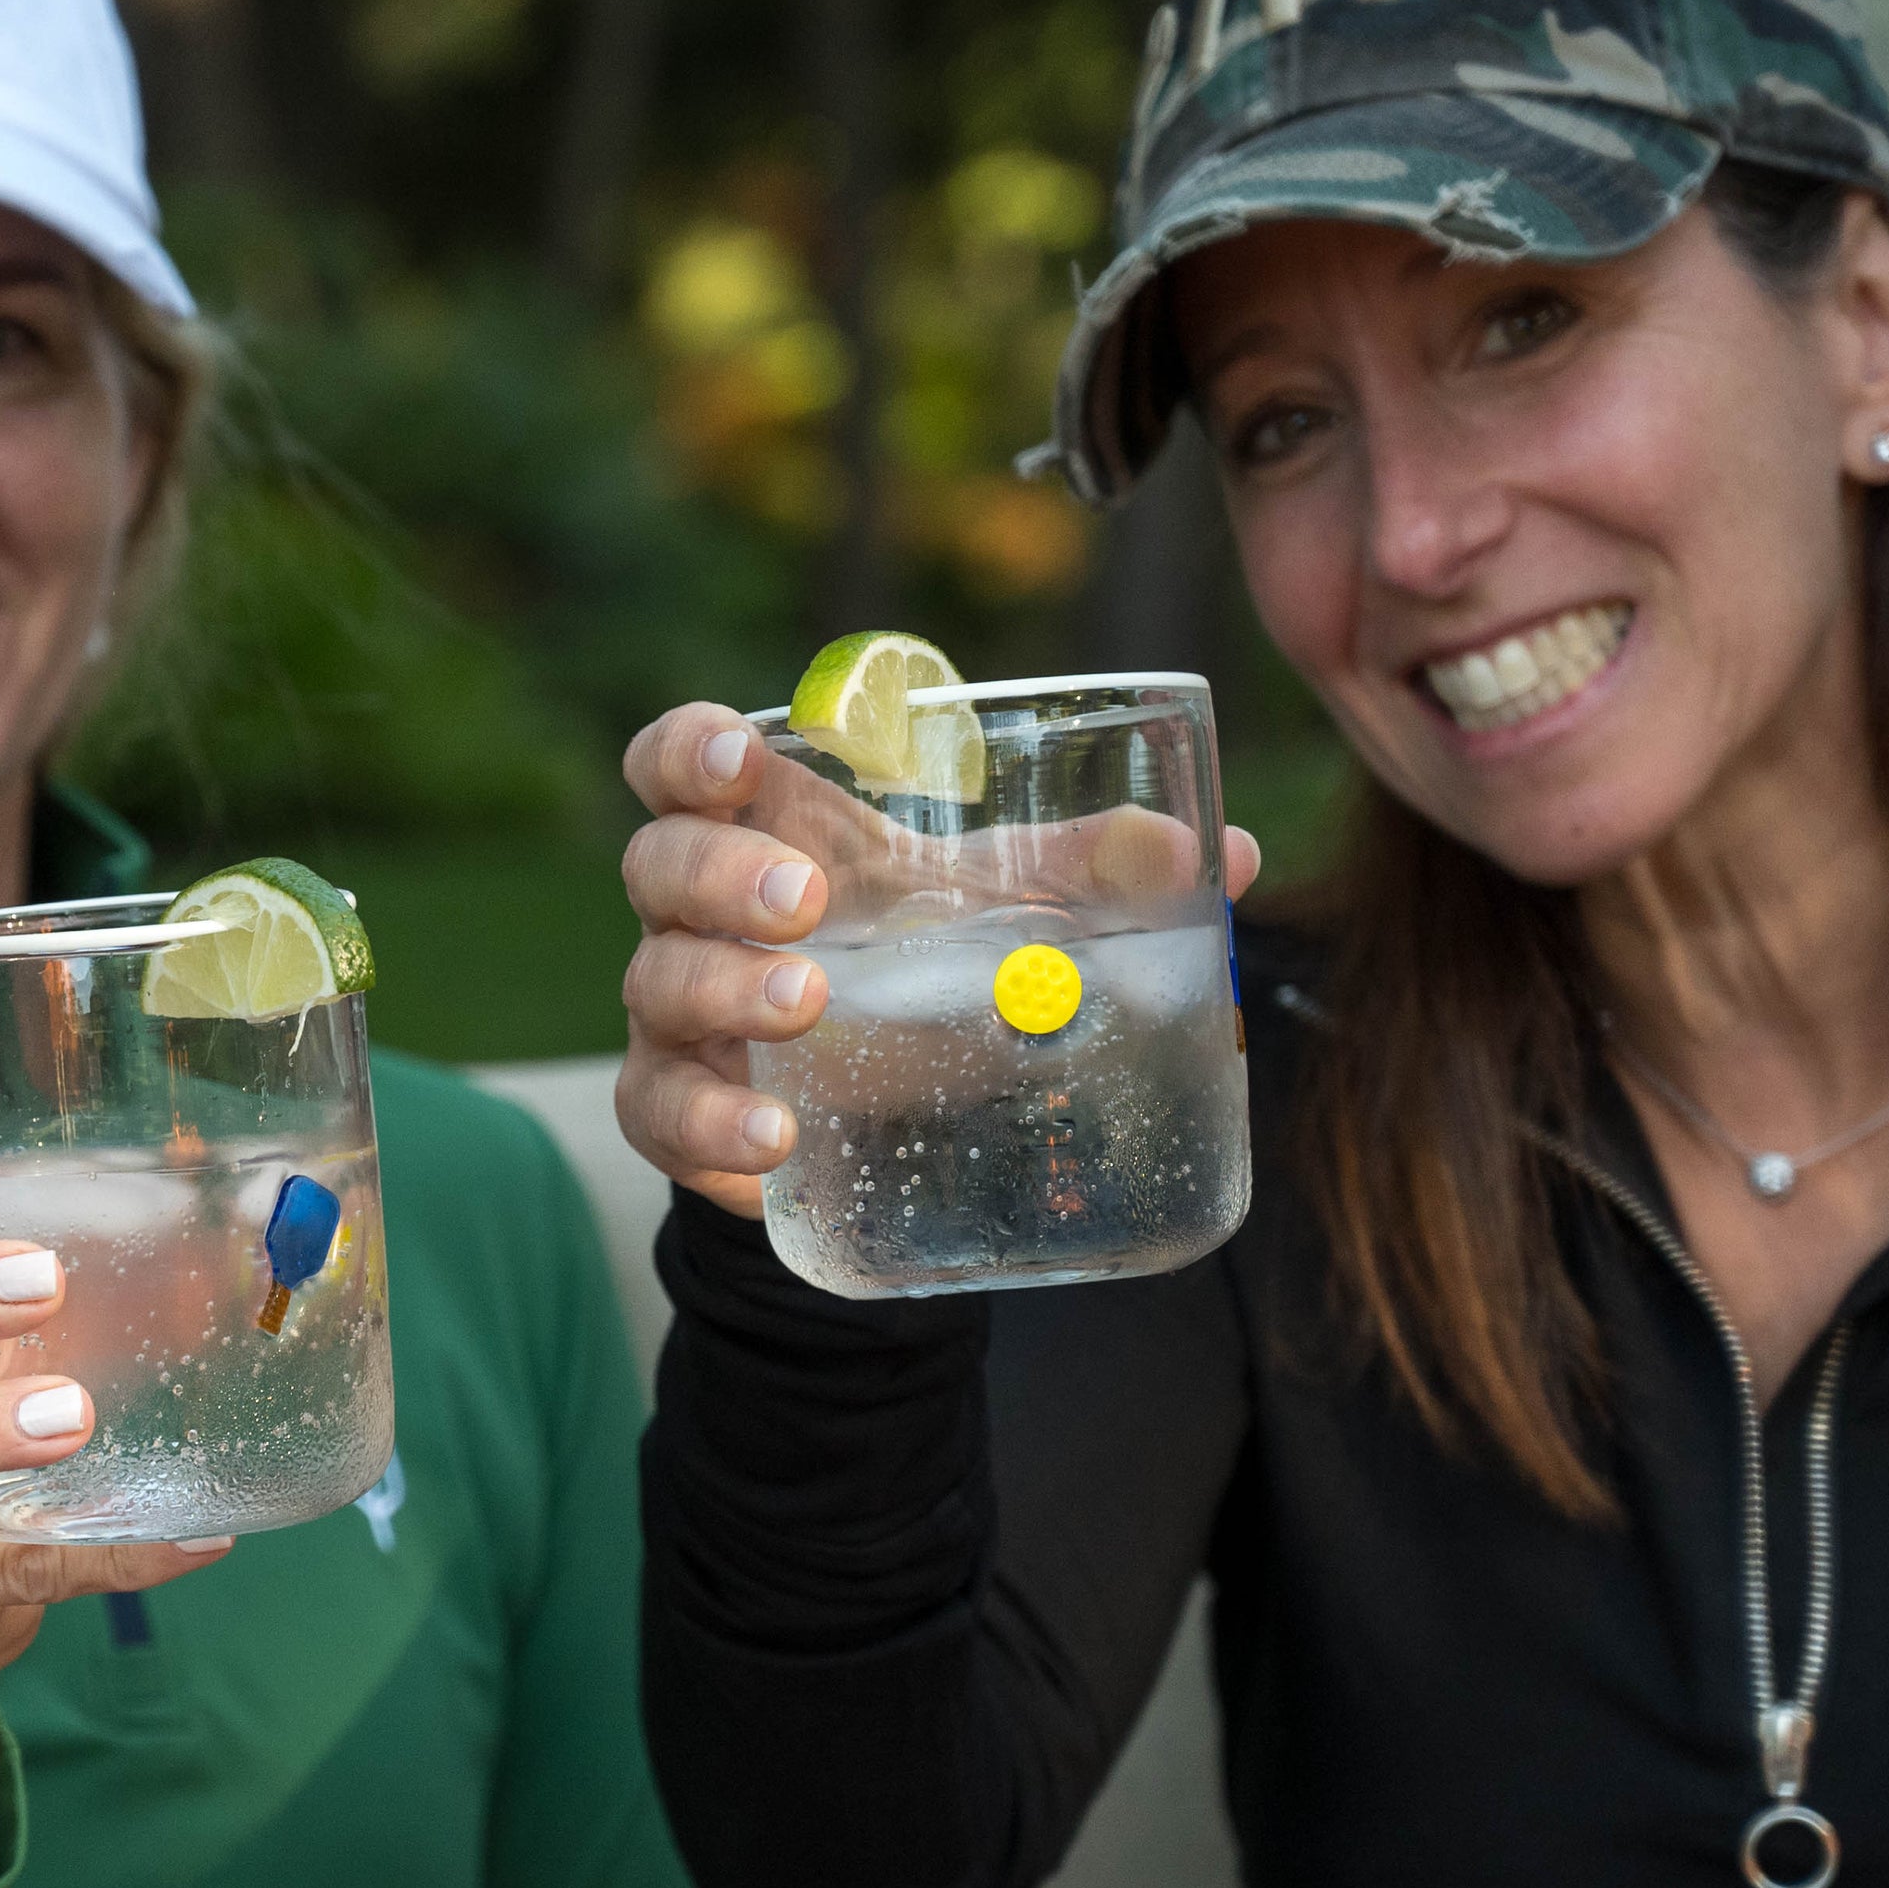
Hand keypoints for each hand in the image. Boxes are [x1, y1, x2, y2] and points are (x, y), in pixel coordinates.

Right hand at [613, 704, 1260, 1216]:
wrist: (887, 1122)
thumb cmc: (927, 975)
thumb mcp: (1001, 911)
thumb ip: (1098, 876)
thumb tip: (1232, 856)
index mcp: (768, 835)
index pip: (680, 767)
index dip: (686, 750)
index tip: (735, 757)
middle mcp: (700, 918)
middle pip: (660, 864)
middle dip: (720, 872)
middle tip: (807, 898)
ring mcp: (679, 1017)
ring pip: (656, 983)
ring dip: (724, 987)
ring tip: (803, 1003)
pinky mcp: (677, 1111)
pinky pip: (657, 1110)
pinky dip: (709, 1124)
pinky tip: (772, 1137)